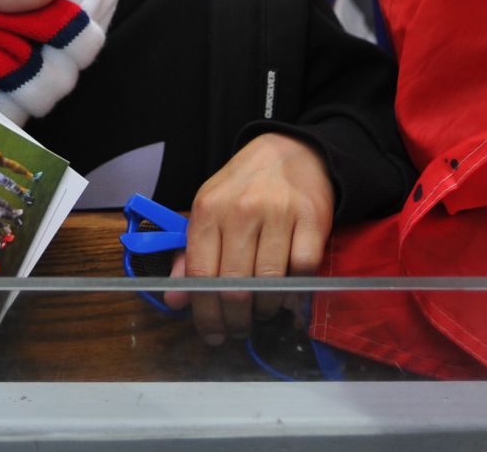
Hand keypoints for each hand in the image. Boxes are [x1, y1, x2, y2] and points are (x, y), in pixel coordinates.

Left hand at [166, 133, 334, 343]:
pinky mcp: (312, 218)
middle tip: (237, 330)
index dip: (205, 313)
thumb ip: (190, 256)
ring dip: (264, 310)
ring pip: (269, 283)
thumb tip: (174, 301)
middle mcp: (241, 210)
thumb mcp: (209, 211)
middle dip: (235, 320)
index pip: (201, 274)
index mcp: (208, 209)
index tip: (211, 334)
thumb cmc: (244, 187)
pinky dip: (295, 292)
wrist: (291, 152)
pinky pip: (303, 270)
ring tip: (261, 313)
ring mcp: (279, 213)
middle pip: (235, 286)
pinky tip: (287, 297)